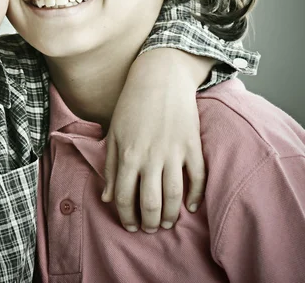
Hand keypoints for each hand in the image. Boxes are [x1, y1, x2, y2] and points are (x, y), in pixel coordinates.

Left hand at [101, 49, 210, 232]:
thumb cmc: (132, 105)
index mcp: (128, 154)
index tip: (129, 225)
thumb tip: (108, 198)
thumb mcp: (115, 133)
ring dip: (172, 215)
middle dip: (149, 222)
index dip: (126, 216)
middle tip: (149, 229)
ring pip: (175, 196)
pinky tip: (190, 207)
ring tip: (168, 223)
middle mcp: (151, 156)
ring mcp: (174, 152)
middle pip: (151, 203)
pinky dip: (196, 196)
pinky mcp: (192, 145)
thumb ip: (111, 167)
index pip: (124, 197)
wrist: (160, 77)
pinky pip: (198, 178)